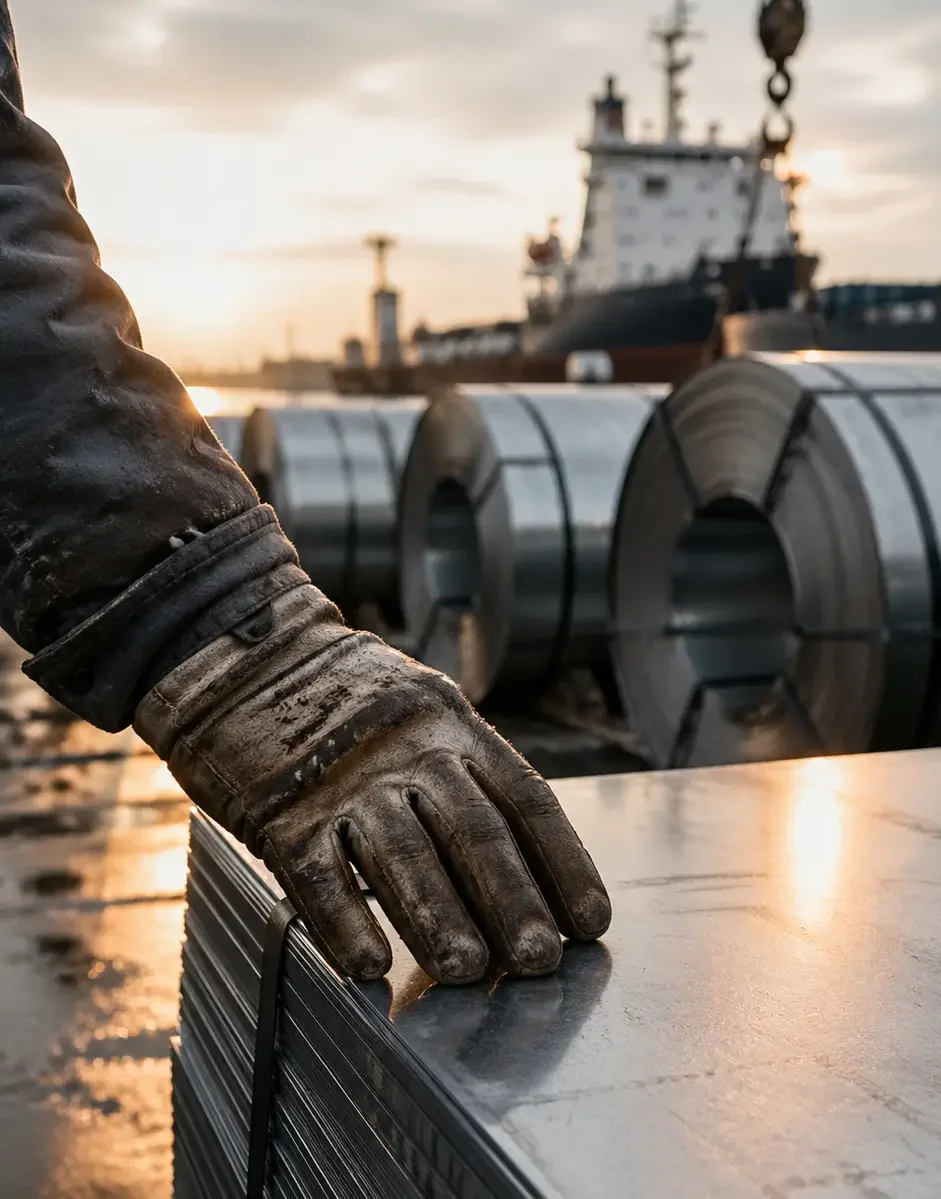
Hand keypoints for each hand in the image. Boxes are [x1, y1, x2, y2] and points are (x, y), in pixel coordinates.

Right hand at [135, 585, 610, 983]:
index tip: (589, 919)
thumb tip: (520, 858)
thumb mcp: (419, 705)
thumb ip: (461, 765)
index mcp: (448, 721)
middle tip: (540, 961)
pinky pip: (317, 874)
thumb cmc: (344, 697)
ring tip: (468, 972)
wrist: (245, 655)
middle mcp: (405, 748)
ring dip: (439, 919)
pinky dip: (343, 922)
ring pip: (402, 856)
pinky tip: (368, 966)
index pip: (523, 797)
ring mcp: (343, 779)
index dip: (562, 861)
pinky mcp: (282, 809)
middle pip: (472, 830)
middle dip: (513, 900)